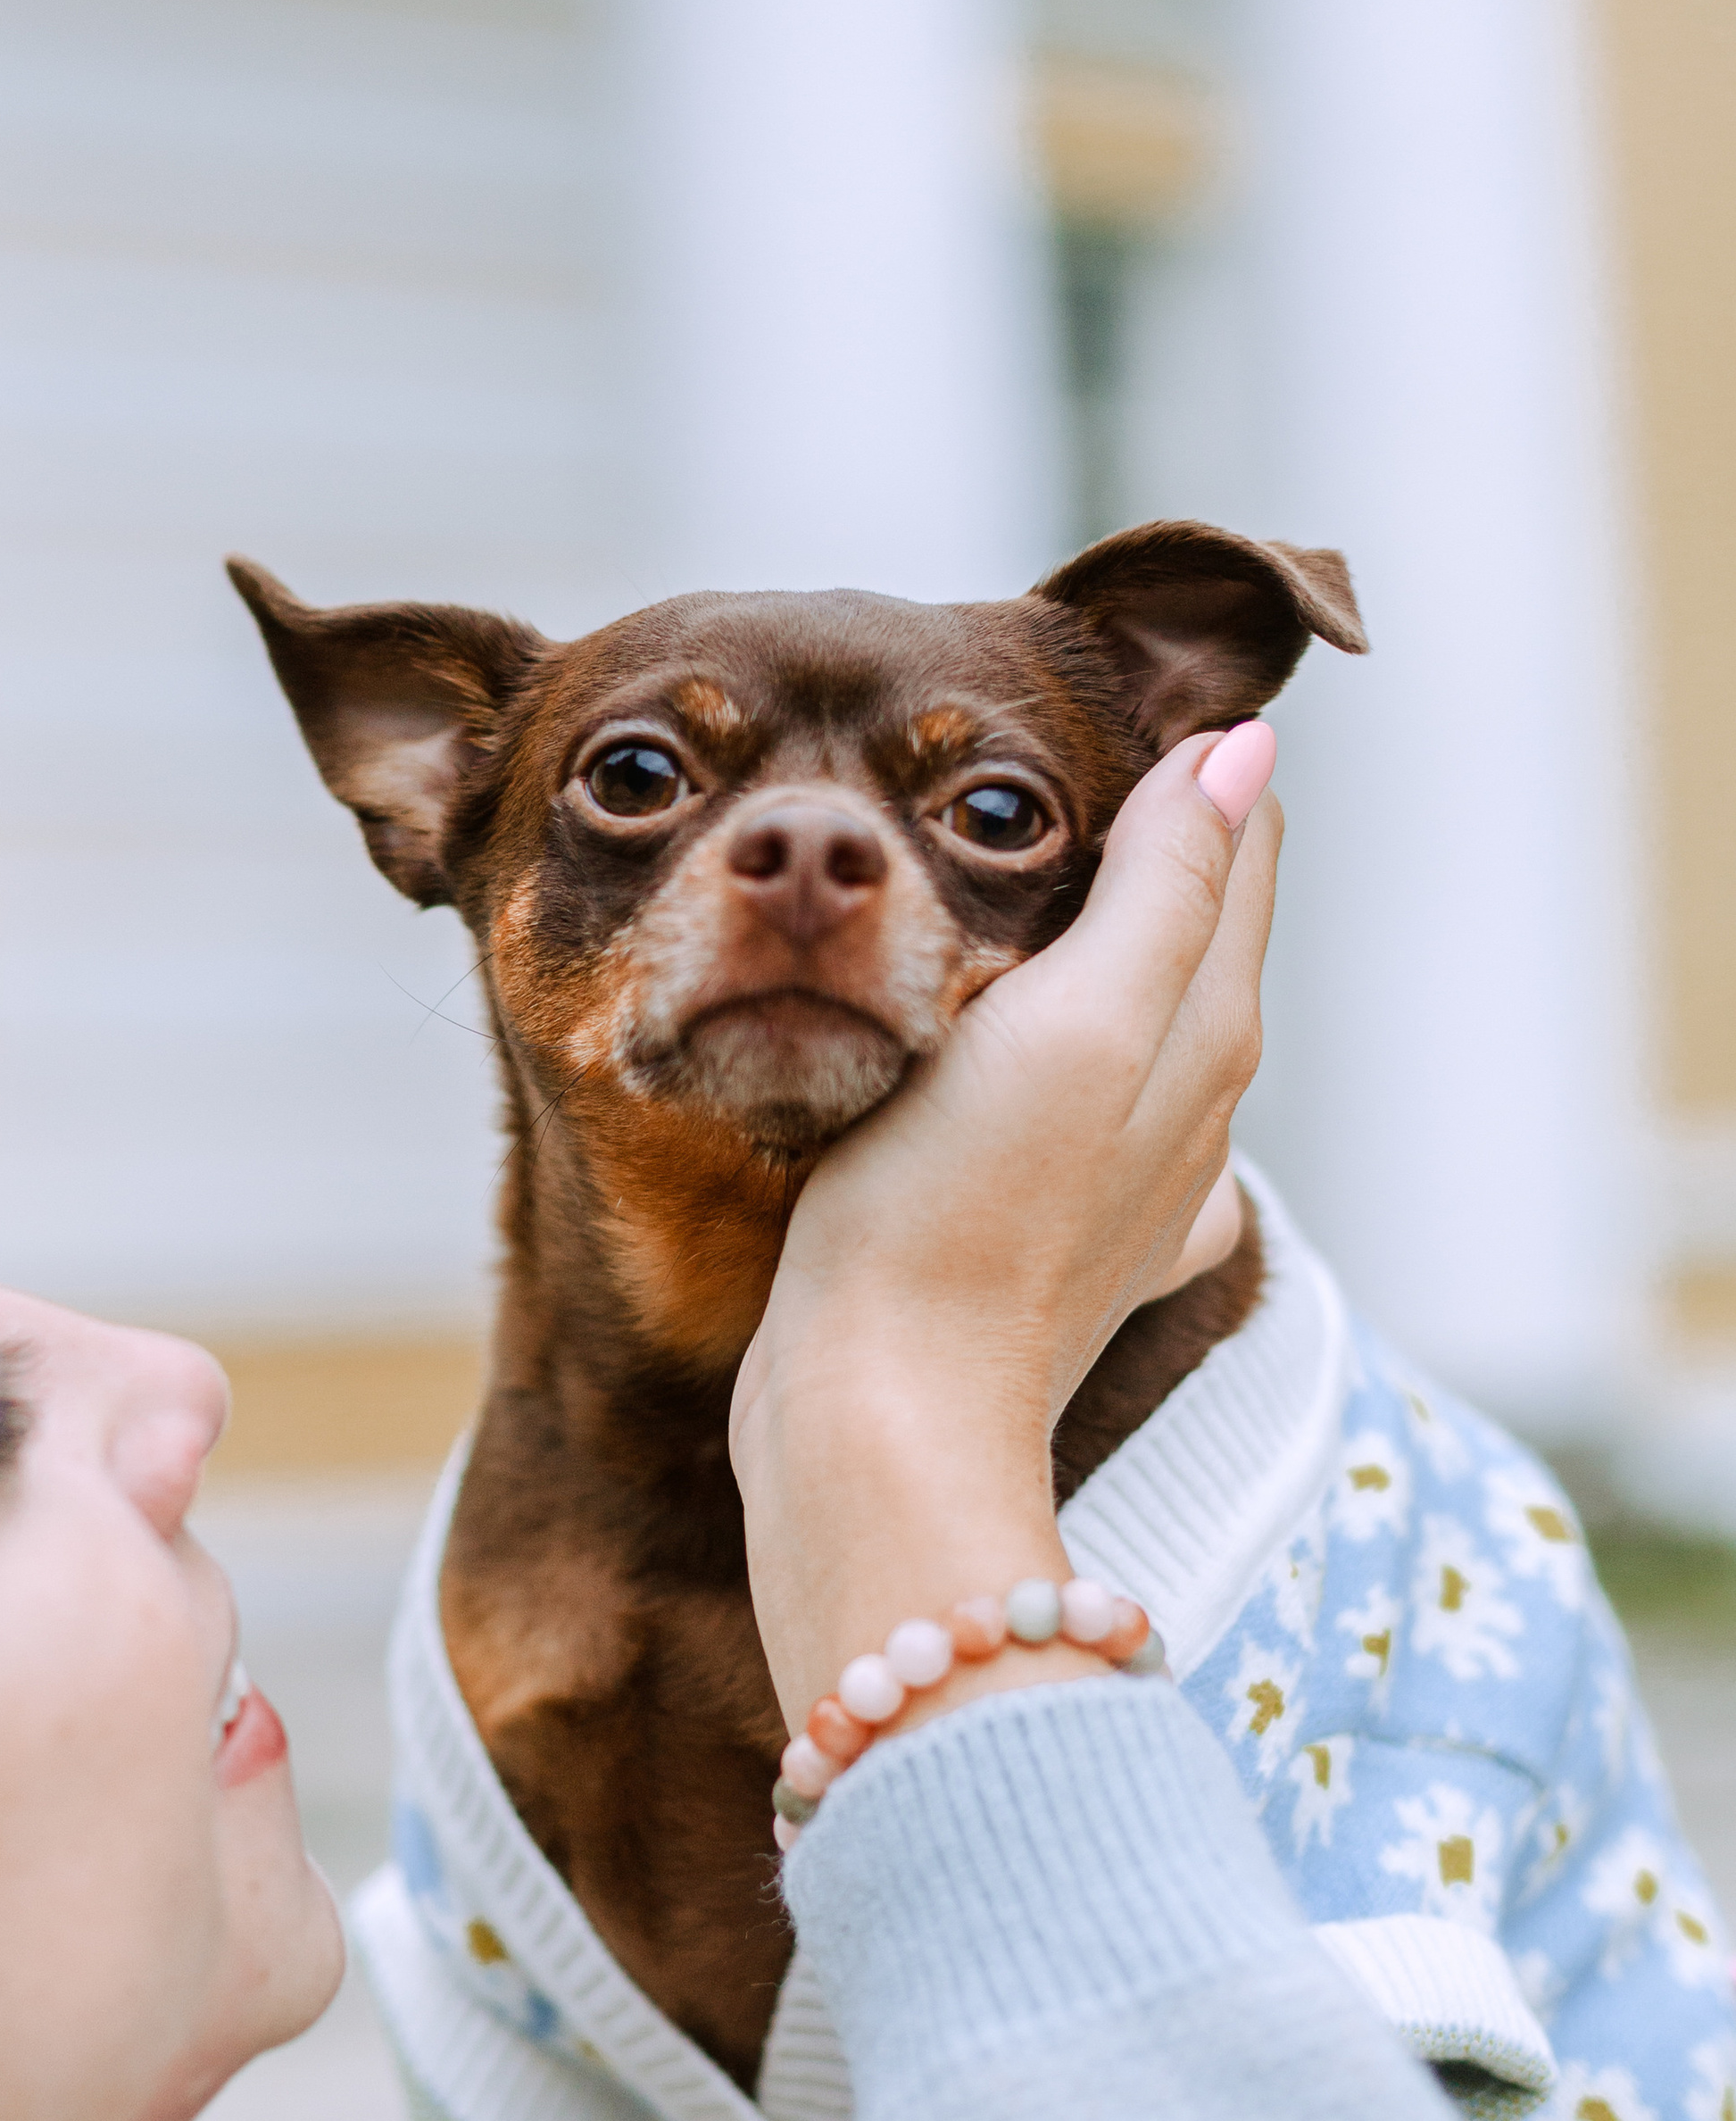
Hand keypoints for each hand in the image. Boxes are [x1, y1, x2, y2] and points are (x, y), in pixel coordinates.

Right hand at [732, 727, 1281, 1730]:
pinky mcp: (1050, 1239)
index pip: (1238, 840)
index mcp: (1207, 1029)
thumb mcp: (1076, 1016)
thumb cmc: (959, 1210)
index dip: (1189, 756)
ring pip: (1129, 1017)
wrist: (880, 1418)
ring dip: (1083, 944)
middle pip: (1191, 922)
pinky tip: (986, 1061)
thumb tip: (1240, 751)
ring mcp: (1127, 1184)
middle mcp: (1191, 1106)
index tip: (1097, 701)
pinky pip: (1070, 1115)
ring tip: (989, 887)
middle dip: (1134, 836)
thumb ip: (1169, 885)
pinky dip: (1044, 1057)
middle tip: (1023, 770)